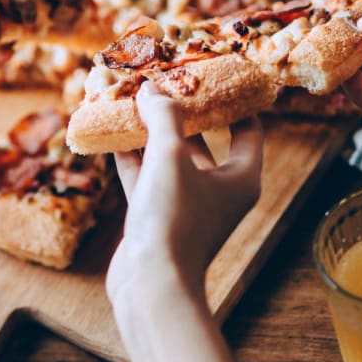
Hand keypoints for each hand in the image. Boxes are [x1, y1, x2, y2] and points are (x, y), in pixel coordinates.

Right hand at [106, 84, 262, 307]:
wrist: (151, 285)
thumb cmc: (174, 220)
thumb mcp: (171, 157)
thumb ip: (163, 118)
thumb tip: (152, 88)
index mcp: (241, 178)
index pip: (248, 129)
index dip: (234, 101)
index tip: (216, 76)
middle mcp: (217, 190)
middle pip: (204, 140)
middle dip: (182, 112)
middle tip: (165, 82)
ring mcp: (185, 205)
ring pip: (169, 158)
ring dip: (151, 132)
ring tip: (133, 101)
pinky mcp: (156, 217)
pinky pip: (145, 177)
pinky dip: (131, 156)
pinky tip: (112, 132)